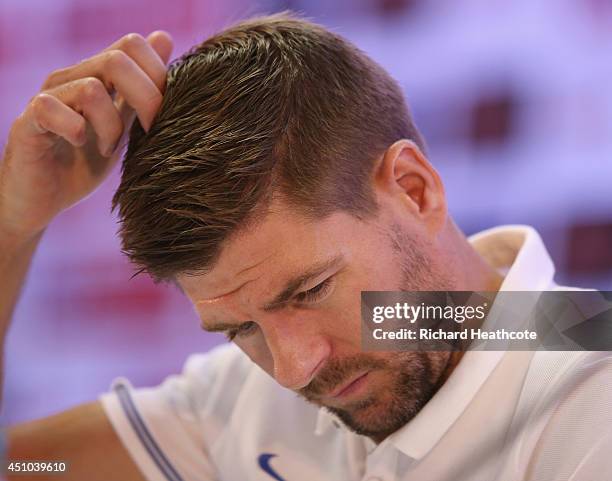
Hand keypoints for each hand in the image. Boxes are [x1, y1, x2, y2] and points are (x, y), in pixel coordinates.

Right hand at [0, 31, 172, 244]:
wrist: (43, 199)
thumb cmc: (83, 163)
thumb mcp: (124, 125)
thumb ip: (141, 90)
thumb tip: (164, 38)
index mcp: (97, 76)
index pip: (134, 45)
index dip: (159, 77)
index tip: (166, 115)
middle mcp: (72, 78)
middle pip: (118, 59)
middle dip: (146, 99)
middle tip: (147, 132)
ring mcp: (48, 97)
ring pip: (91, 88)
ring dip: (111, 126)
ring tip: (109, 149)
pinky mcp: (28, 122)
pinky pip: (51, 108)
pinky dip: (75, 131)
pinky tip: (79, 146)